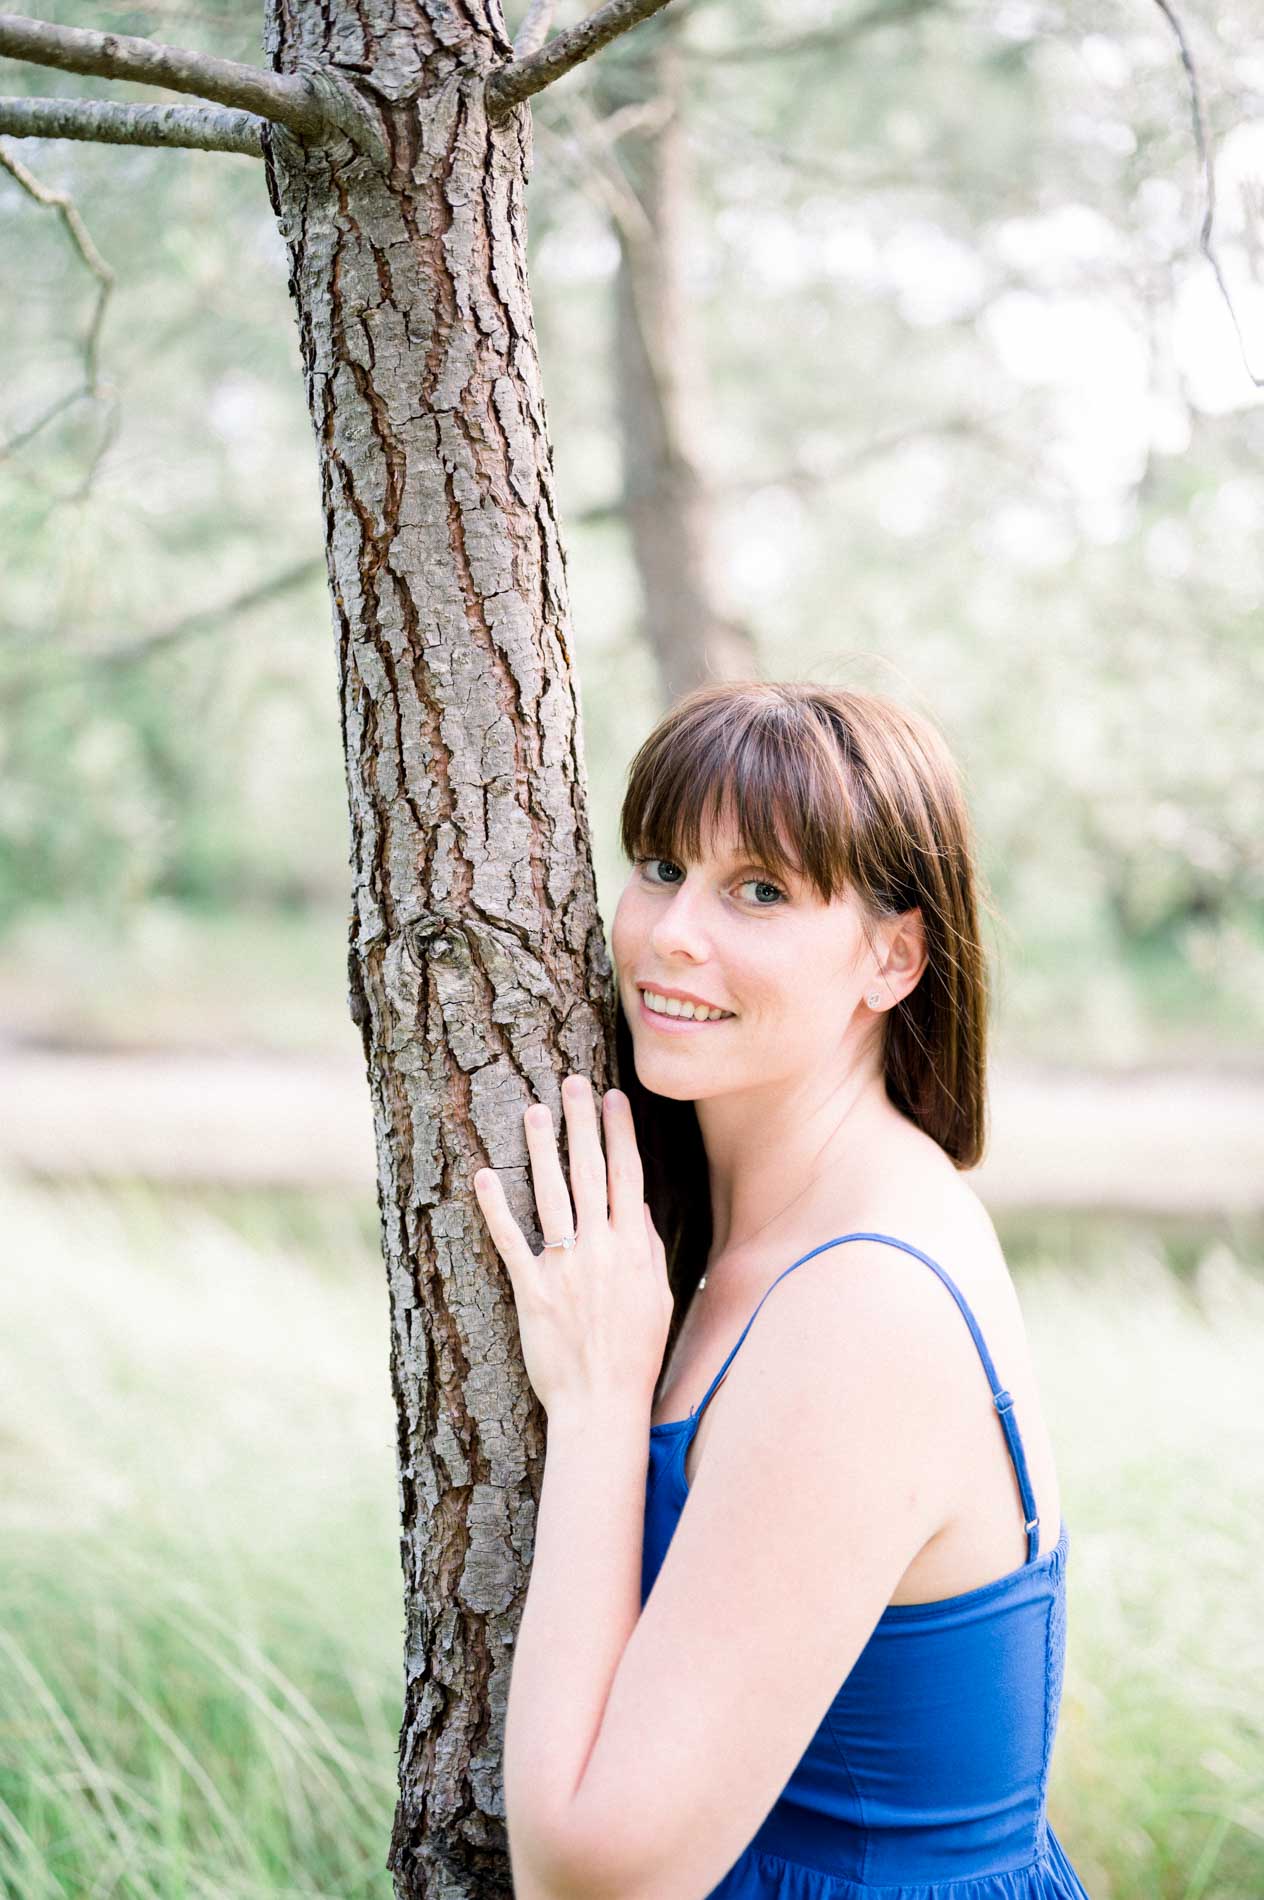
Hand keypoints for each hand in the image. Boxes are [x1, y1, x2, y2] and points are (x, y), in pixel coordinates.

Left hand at [472, 1074, 673, 1419]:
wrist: (603, 1404)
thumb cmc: (635, 1355)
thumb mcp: (659, 1297)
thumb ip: (647, 1249)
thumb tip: (636, 1208)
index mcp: (633, 1249)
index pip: (627, 1177)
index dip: (620, 1134)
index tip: (613, 1098)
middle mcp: (601, 1250)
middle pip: (589, 1174)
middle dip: (581, 1124)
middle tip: (572, 1083)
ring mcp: (565, 1268)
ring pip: (552, 1196)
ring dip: (542, 1149)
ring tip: (532, 1110)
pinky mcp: (533, 1290)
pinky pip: (511, 1241)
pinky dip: (496, 1208)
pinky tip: (485, 1175)